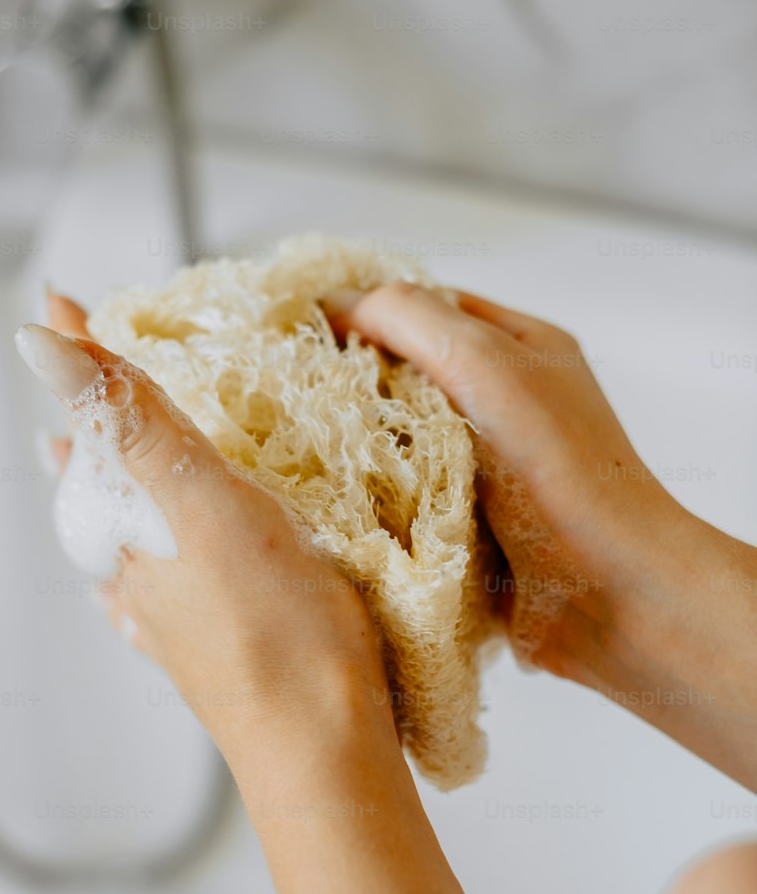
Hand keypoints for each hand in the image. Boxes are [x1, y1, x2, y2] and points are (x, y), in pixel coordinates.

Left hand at [25, 294, 396, 775]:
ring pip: (129, 533)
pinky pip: (167, 587)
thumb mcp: (196, 499)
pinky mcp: (218, 646)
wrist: (320, 746)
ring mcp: (172, 613)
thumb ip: (129, 419)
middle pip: (98, 480)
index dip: (78, 359)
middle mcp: (135, 570)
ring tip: (100, 459)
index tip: (64, 304)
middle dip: (92, 425)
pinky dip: (156, 555)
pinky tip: (158, 574)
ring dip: (118, 485)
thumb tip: (41, 343)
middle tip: (89, 377)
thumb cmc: (270, 627)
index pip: (89, 420)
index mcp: (127, 525)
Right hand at [333, 283, 669, 676]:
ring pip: (398, 444)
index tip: (294, 325)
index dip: (362, 309)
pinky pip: (402, 505)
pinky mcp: (468, 531)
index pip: (425, 307)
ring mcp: (487, 473)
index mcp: (521, 349)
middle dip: (350, 382)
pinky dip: (371, 505)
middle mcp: (506, 406)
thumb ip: (411, 319)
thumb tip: (333, 299)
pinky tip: (331, 505)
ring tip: (294, 449)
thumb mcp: (485, 365)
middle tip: (285, 390)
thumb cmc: (561, 473)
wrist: (609, 594)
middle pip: (405, 375)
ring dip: (356, 452)